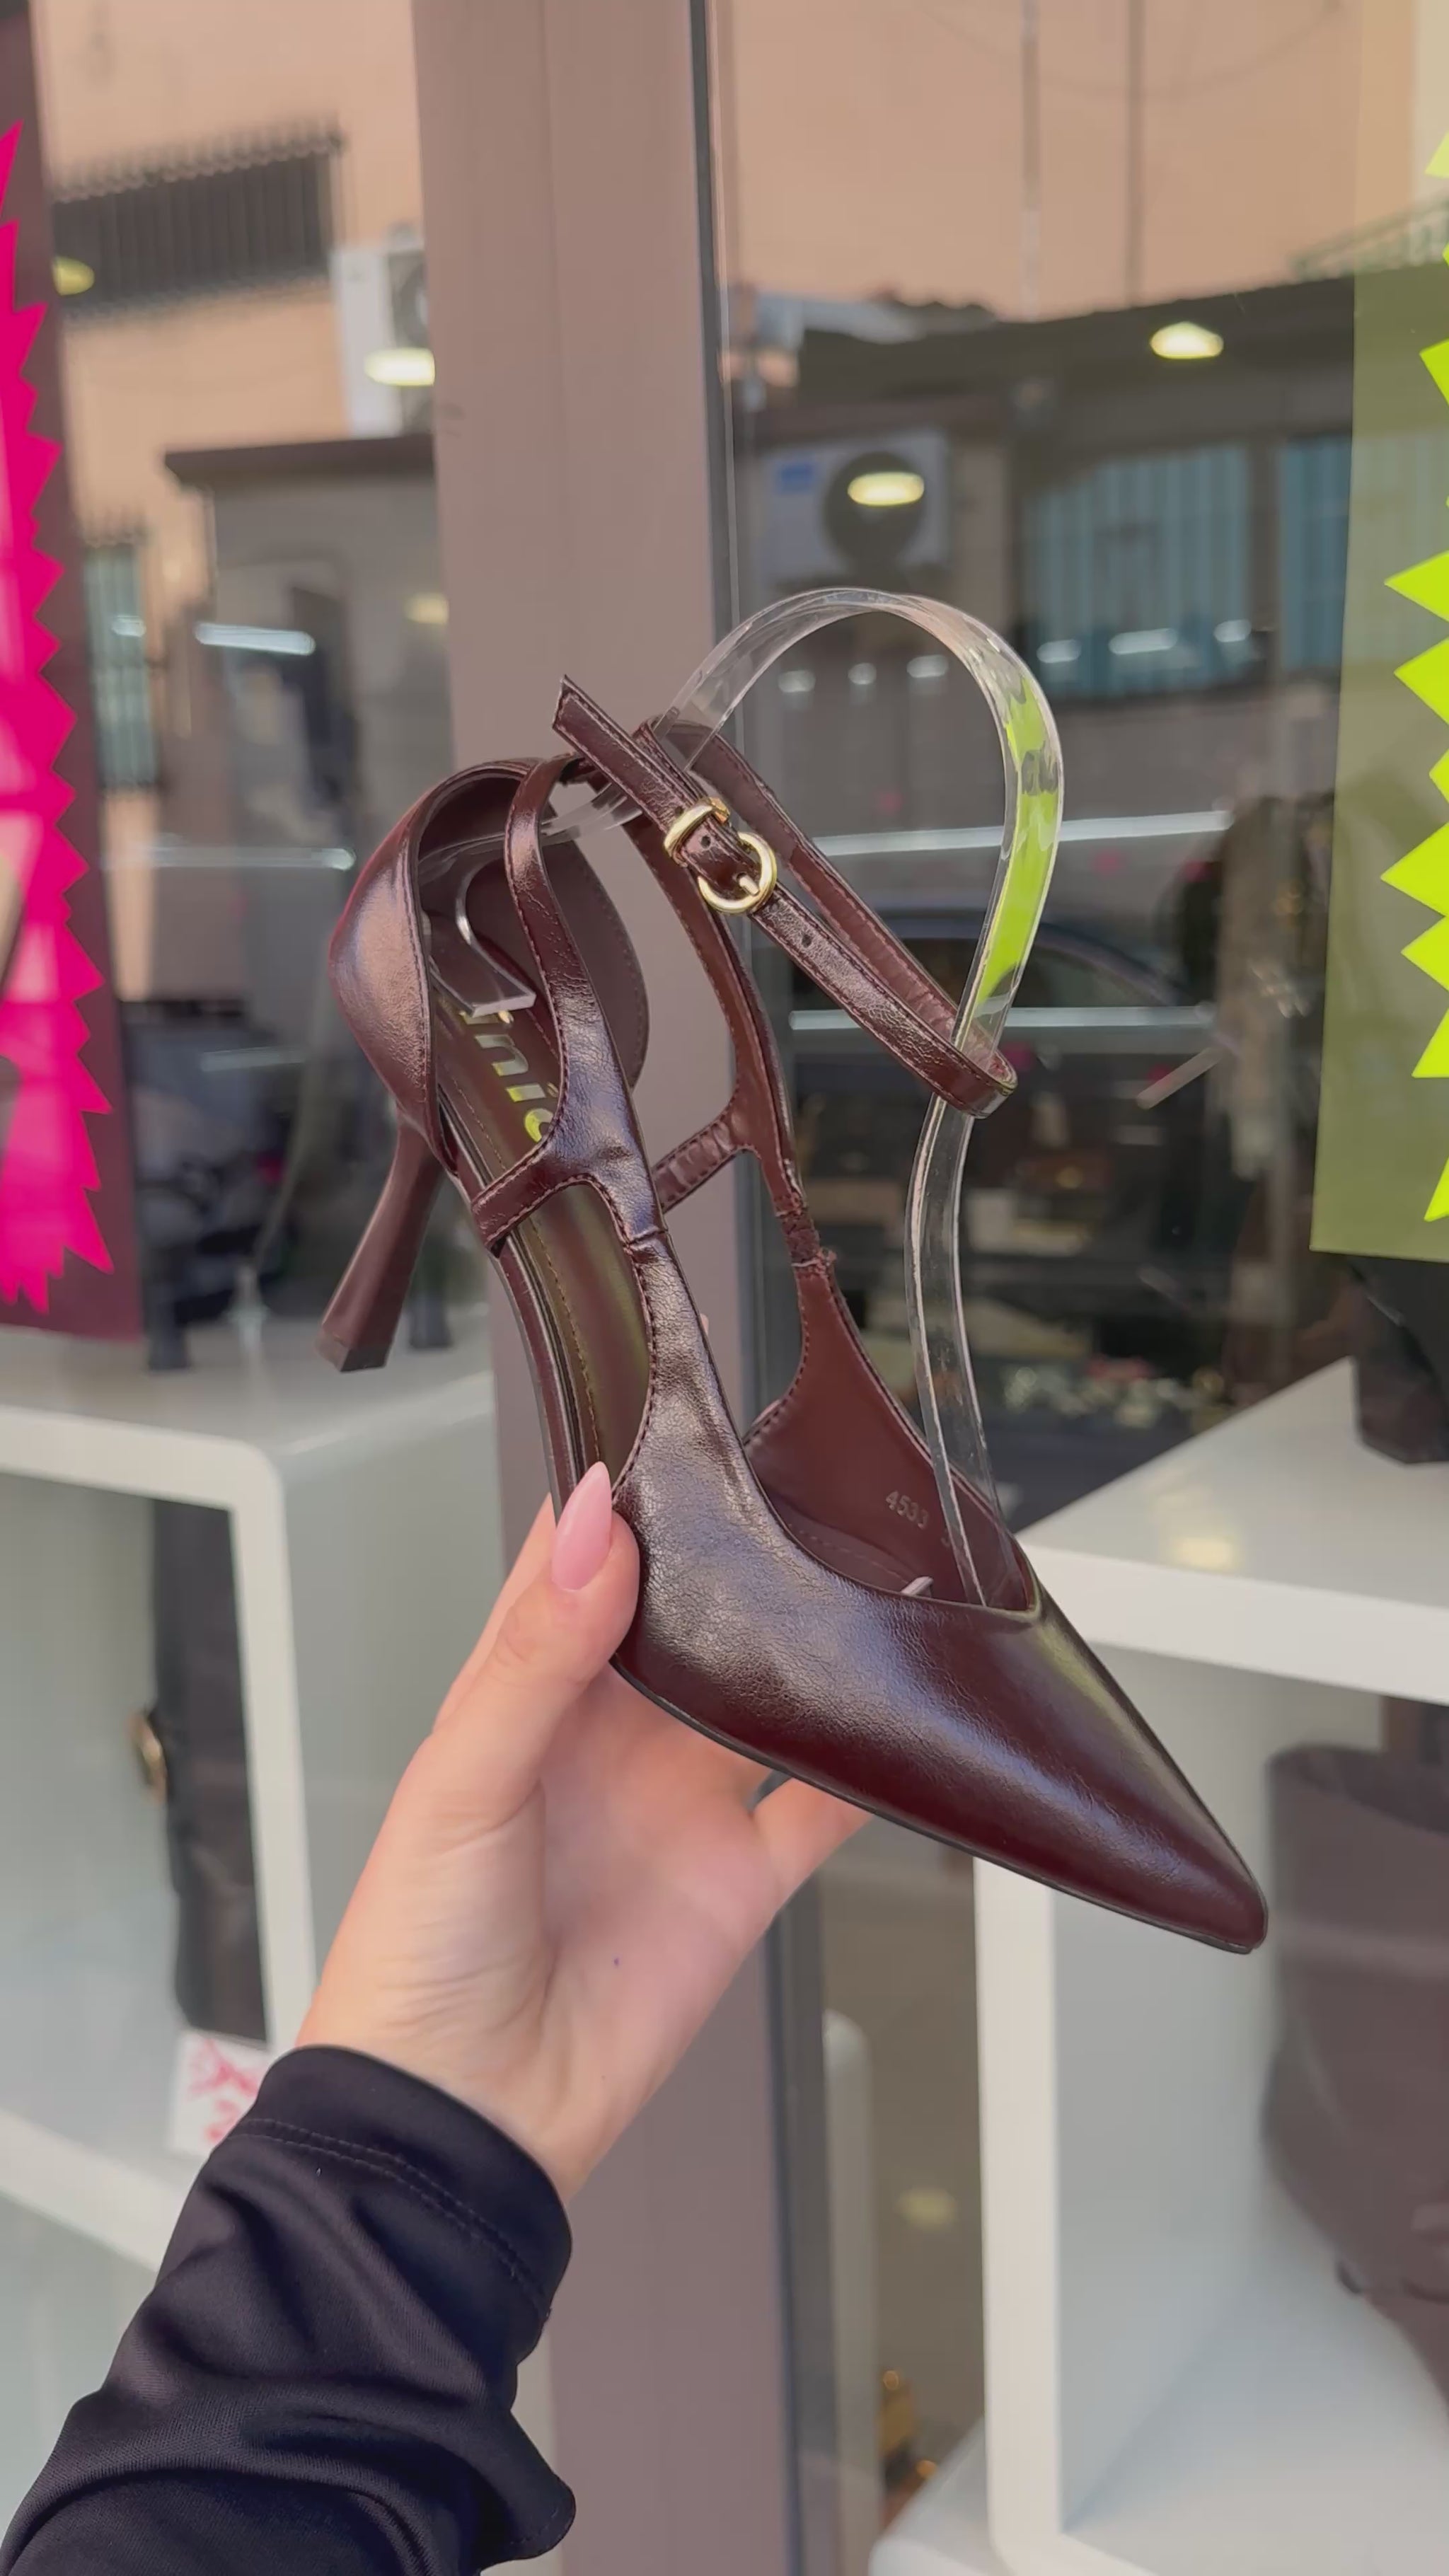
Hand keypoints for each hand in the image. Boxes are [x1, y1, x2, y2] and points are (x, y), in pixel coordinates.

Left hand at [299, 1465, 863, 2197]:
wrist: (463, 2122)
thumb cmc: (415, 1955)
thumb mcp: (463, 1783)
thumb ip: (535, 1656)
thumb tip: (594, 1525)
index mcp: (522, 1695)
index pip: (577, 1566)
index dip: (626, 1499)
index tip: (684, 1430)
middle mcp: (606, 1737)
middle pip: (686, 1618)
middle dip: (735, 1557)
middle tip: (801, 1484)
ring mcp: (676, 1804)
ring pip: (762, 1695)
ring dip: (805, 1644)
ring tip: (862, 1570)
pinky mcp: (736, 1879)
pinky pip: (820, 1807)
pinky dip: (868, 1767)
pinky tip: (903, 1718)